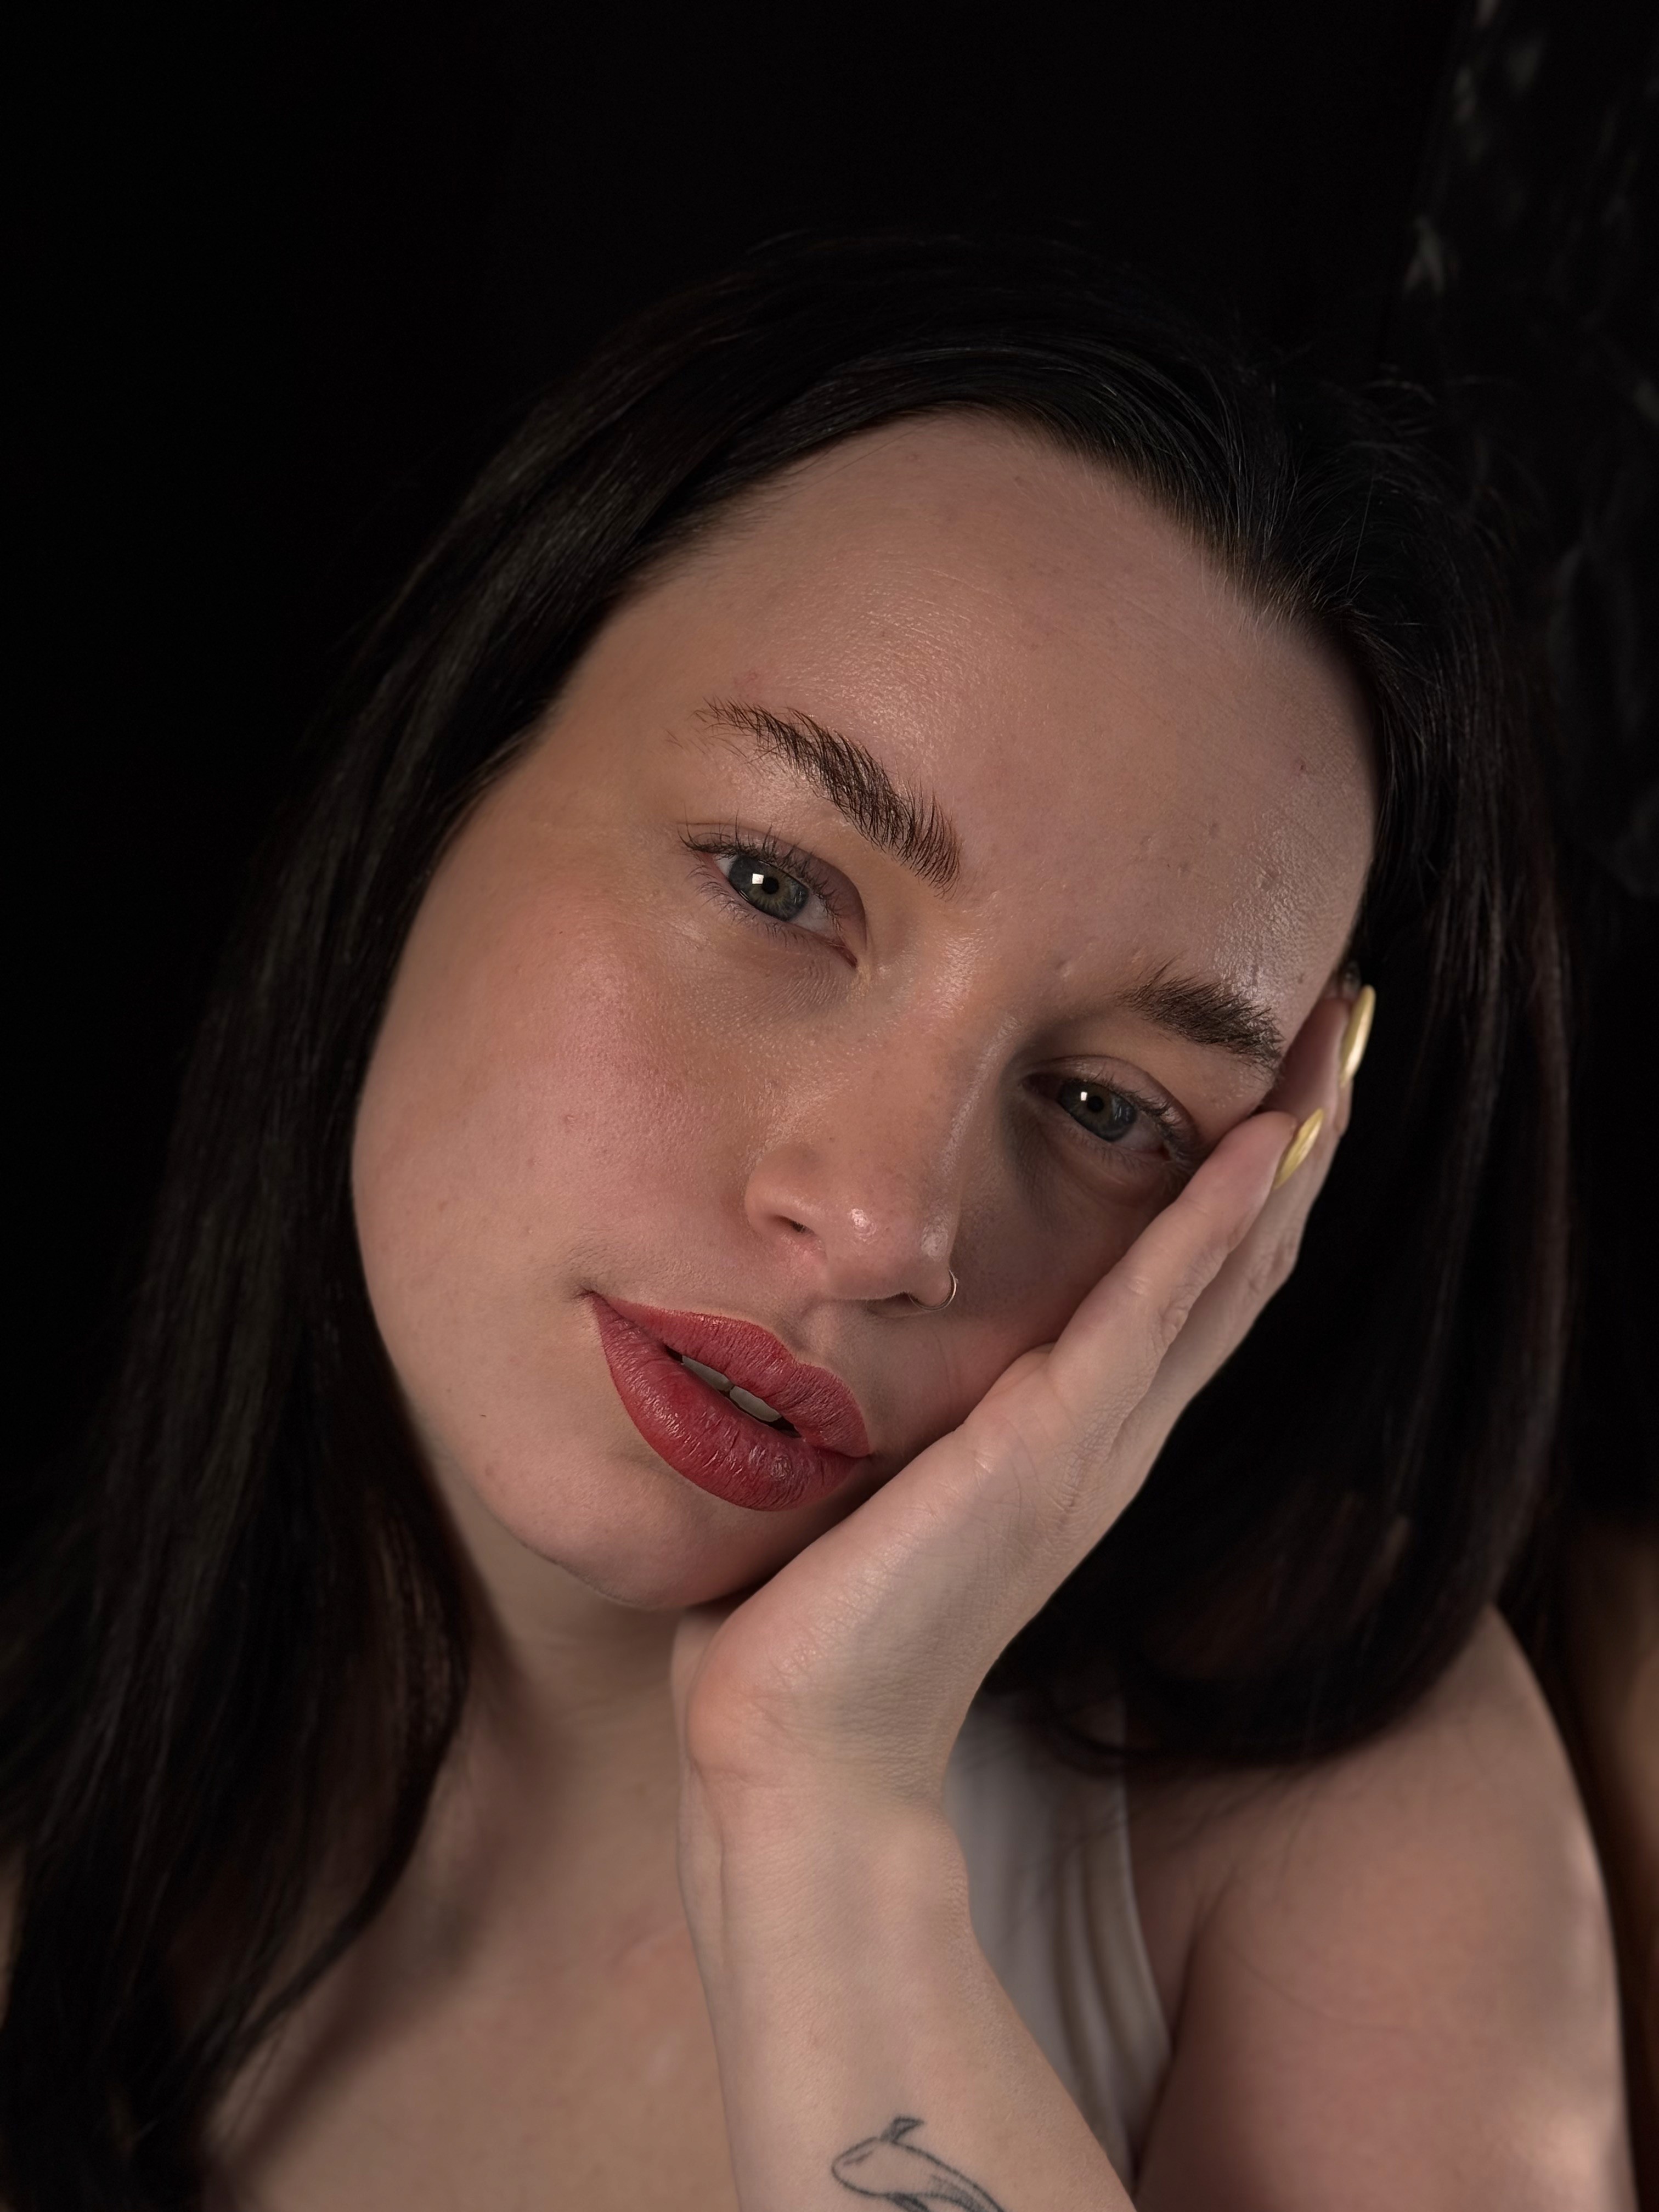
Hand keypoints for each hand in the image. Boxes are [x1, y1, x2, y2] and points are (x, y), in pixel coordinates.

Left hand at [671, 989, 1359, 1842]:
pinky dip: (1211, 1226)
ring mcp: (1090, 1444)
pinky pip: (1152, 1315)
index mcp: (1073, 1436)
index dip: (1242, 1181)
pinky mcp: (1045, 1452)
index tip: (1273, 1075)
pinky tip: (1257, 1144)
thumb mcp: (880, 1471)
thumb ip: (903, 1401)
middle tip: (1343, 1019)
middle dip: (1295, 1137)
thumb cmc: (819, 1615)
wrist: (803, 1750)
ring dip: (1285, 1151)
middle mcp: (1109, 1434)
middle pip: (1236, 1262)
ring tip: (1338, 1041)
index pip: (1185, 1285)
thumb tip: (841, 1321)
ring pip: (1224, 1272)